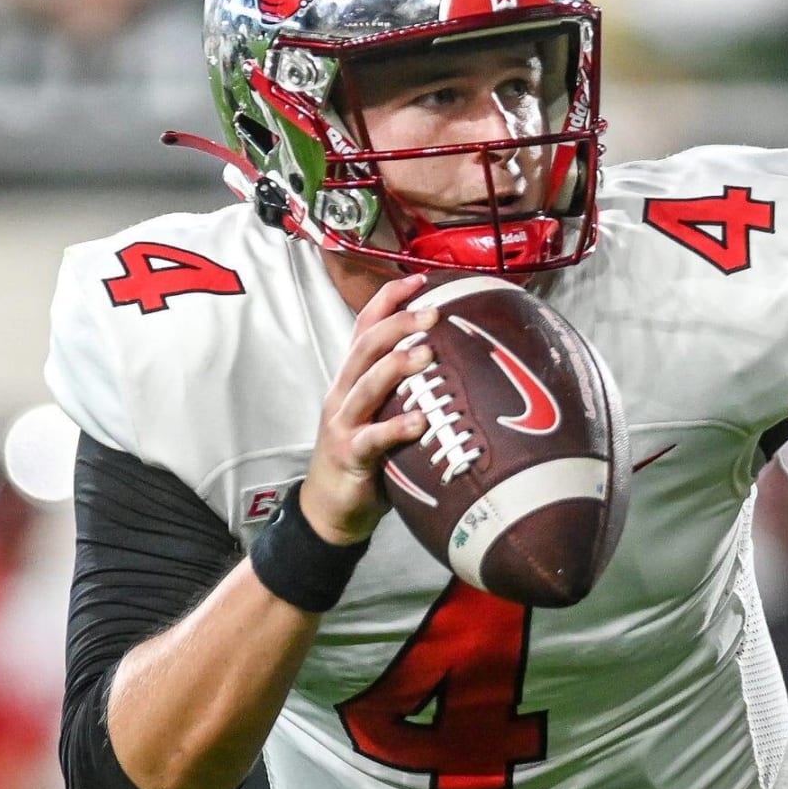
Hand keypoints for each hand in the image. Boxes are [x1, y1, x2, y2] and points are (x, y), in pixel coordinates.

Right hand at [299, 273, 436, 544]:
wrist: (330, 509)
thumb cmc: (367, 457)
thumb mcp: (382, 413)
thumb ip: (407, 389)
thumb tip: (458, 361)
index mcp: (353, 379)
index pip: (365, 327)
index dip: (389, 300)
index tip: (420, 279)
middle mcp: (344, 393)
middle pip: (365, 347)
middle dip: (398, 324)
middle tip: (434, 313)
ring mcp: (343, 423)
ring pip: (366, 385)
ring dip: (396, 367)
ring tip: (427, 354)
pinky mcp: (349, 455)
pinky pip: (373, 439)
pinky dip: (395, 428)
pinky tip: (420, 421)